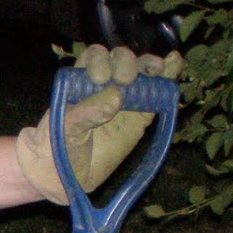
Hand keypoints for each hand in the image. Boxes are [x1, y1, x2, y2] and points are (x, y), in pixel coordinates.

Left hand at [16, 45, 183, 204]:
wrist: (65, 175)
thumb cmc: (57, 145)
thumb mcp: (65, 128)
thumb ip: (87, 112)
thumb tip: (118, 97)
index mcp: (81, 80)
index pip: (96, 57)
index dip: (101, 61)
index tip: (100, 79)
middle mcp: (105, 84)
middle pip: (121, 59)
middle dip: (126, 64)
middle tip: (124, 80)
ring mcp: (125, 99)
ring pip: (142, 72)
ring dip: (150, 66)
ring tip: (158, 68)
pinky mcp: (142, 116)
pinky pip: (156, 94)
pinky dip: (168, 77)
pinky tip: (174, 63)